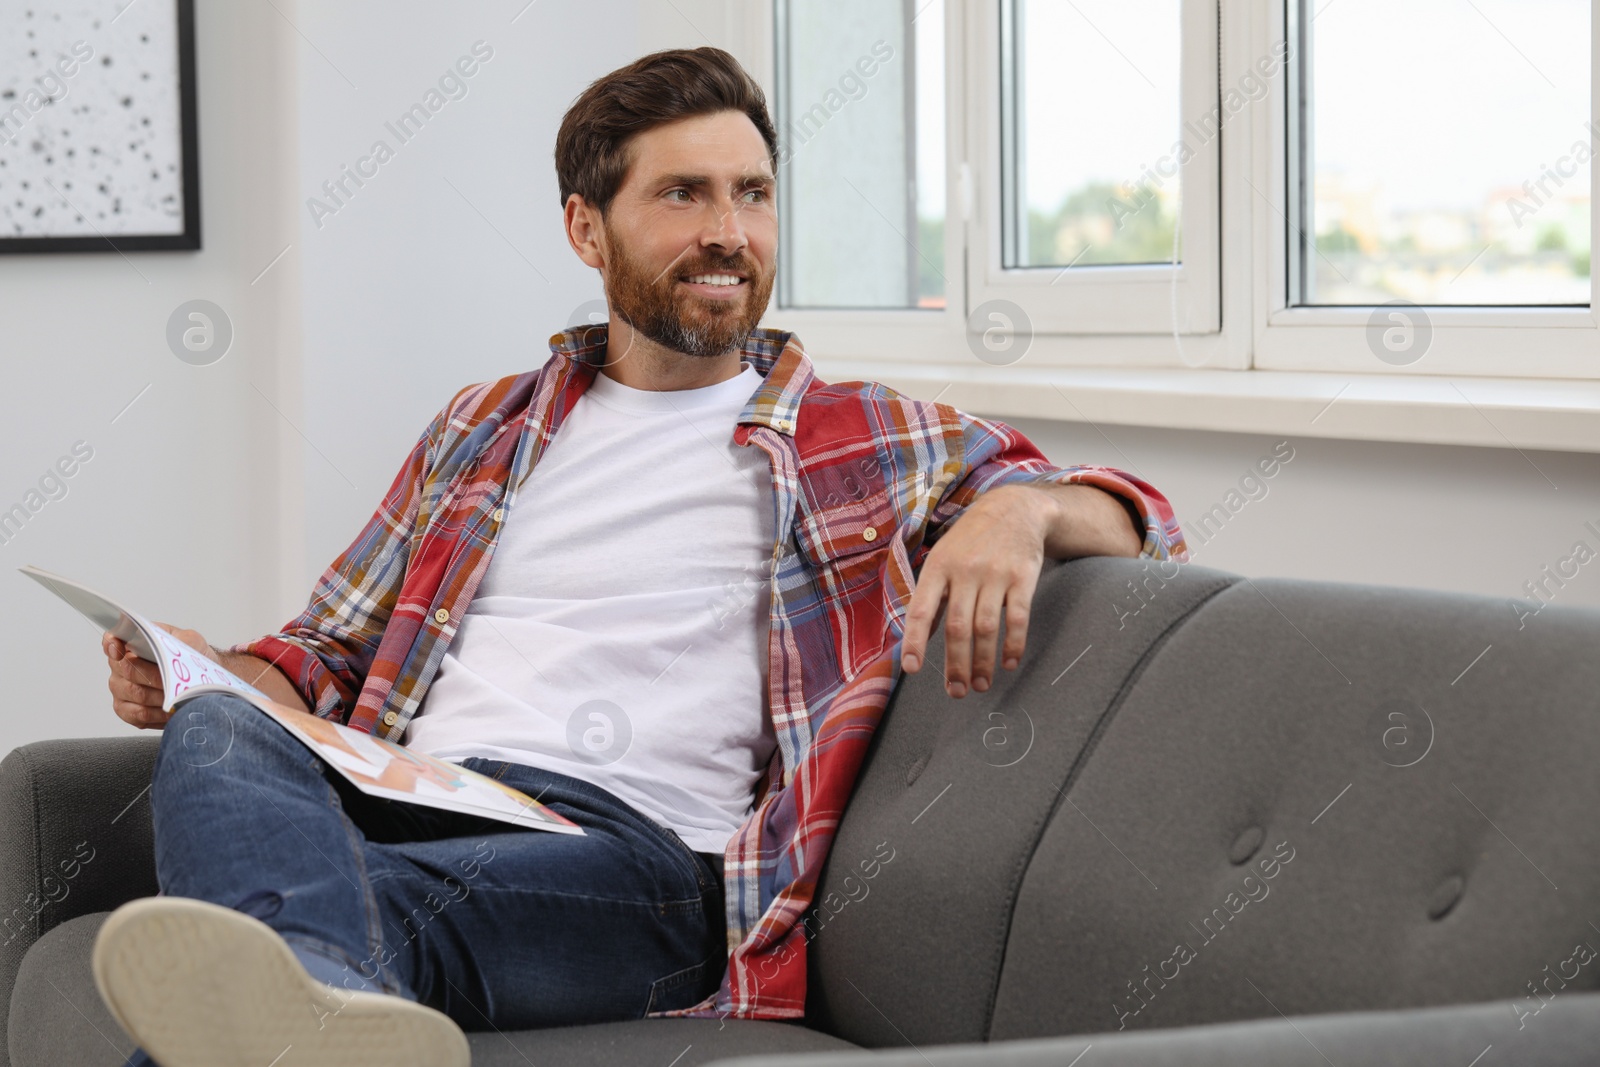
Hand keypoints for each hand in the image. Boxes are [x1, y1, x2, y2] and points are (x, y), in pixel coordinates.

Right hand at [103, 624, 212, 730]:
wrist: (199, 680)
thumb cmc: (189, 658)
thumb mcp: (190, 641)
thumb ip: (180, 638)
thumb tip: (171, 647)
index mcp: (131, 645)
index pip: (111, 642)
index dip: (111, 645)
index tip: (119, 650)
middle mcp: (120, 667)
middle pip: (128, 670)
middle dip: (154, 675)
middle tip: (173, 680)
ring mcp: (121, 689)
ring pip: (136, 693)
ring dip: (160, 695)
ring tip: (178, 696)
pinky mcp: (127, 711)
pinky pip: (138, 714)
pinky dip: (158, 713)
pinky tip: (171, 710)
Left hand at [900, 485, 1050, 697]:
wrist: (1013, 508)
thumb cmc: (971, 540)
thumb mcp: (943, 557)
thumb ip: (934, 596)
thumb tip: (919, 638)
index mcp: (938, 567)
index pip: (922, 609)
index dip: (916, 641)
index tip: (913, 668)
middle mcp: (965, 570)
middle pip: (958, 627)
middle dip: (956, 665)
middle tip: (956, 692)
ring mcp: (995, 574)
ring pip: (986, 628)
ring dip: (983, 662)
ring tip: (980, 685)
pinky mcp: (1023, 577)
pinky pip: (1018, 618)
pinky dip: (1014, 644)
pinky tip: (1009, 662)